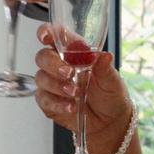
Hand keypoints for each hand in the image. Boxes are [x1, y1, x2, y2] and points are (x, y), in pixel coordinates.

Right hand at [34, 24, 134, 153]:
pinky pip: (43, 99)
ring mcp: (52, 83)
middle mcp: (59, 65)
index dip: (47, 32)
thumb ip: (105, 67)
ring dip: (57, 86)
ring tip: (75, 93)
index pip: (55, 36)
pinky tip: (70, 107)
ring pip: (41, 78)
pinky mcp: (48, 102)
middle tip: (69, 74)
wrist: (109, 121)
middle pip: (43, 56)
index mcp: (74, 53)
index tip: (45, 37)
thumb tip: (105, 55)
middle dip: (53, 64)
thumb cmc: (110, 95)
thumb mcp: (112, 80)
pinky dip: (57, 103)